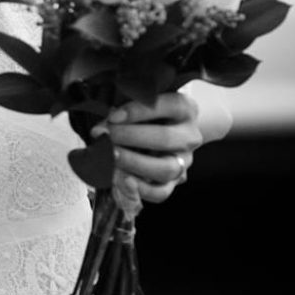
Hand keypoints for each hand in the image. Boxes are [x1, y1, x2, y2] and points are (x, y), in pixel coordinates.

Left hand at [94, 91, 203, 207]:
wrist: (167, 128)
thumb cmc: (147, 111)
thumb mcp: (141, 102)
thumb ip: (128, 108)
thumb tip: (104, 124)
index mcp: (184, 108)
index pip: (166, 106)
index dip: (137, 111)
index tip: (112, 116)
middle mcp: (190, 136)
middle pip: (165, 138)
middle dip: (130, 137)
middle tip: (105, 135)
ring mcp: (184, 161)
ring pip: (165, 168)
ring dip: (133, 163)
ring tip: (109, 156)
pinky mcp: (175, 181)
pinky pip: (161, 192)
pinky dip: (138, 188)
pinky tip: (119, 177)